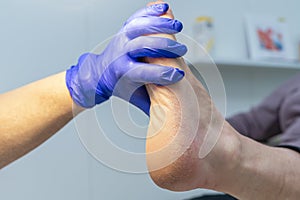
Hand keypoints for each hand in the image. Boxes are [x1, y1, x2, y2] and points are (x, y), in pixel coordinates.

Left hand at [66, 3, 186, 113]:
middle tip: (182, 52)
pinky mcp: (124, 29)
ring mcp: (121, 38)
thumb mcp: (135, 98)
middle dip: (165, 47)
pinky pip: (137, 17)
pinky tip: (163, 8)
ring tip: (177, 26)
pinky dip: (150, 11)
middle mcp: (120, 53)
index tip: (179, 75)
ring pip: (139, 27)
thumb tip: (170, 122)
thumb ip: (152, 105)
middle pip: (143, 46)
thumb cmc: (120, 87)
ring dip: (159, 25)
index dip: (161, 73)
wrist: (100, 73)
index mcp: (122, 73)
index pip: (143, 72)